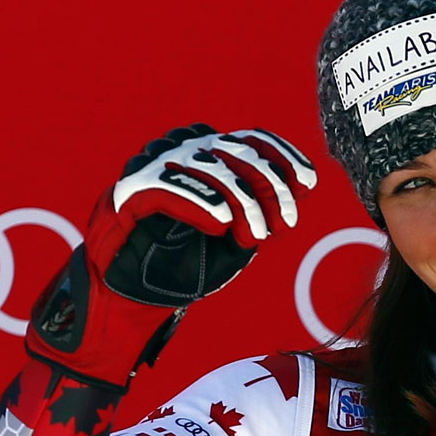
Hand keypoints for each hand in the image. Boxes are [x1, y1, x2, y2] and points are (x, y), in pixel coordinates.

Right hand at [27, 124, 316, 388]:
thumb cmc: (190, 261)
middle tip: (282, 225)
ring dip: (243, 202)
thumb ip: (267, 207)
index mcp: (207, 153)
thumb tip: (306, 180)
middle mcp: (179, 150)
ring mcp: (151, 167)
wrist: (137, 296)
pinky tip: (221, 224)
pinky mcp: (129, 194)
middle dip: (269, 187)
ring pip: (210, 167)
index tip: (307, 184)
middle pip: (237, 151)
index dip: (283, 157)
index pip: (252, 138)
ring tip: (254, 237)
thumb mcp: (241, 234)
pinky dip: (200, 204)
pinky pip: (169, 188)